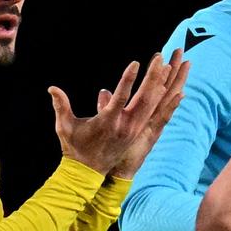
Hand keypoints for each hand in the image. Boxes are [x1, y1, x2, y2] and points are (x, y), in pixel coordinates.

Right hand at [47, 53, 177, 174]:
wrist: (88, 172)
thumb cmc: (75, 148)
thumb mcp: (65, 127)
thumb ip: (61, 106)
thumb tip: (51, 88)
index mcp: (108, 122)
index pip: (121, 98)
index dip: (128, 80)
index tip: (135, 63)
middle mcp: (125, 126)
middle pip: (144, 98)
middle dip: (153, 76)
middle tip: (160, 57)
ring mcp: (135, 130)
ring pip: (153, 104)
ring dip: (162, 85)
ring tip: (170, 66)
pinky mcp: (139, 132)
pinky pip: (156, 114)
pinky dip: (167, 102)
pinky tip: (179, 91)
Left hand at [112, 50, 189, 178]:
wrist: (112, 173)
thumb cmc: (106, 149)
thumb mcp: (104, 122)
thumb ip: (106, 106)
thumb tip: (103, 92)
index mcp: (141, 113)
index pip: (154, 88)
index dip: (162, 72)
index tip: (167, 55)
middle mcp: (150, 117)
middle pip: (166, 88)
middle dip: (174, 69)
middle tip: (180, 49)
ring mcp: (152, 125)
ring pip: (167, 98)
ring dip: (176, 80)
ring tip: (185, 63)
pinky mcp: (151, 135)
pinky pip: (163, 117)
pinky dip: (172, 105)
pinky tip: (180, 93)